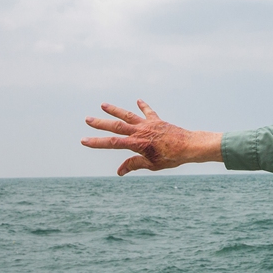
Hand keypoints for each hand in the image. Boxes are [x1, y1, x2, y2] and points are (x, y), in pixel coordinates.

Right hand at [81, 100, 222, 174]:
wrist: (189, 146)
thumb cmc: (171, 158)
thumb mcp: (151, 165)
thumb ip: (134, 165)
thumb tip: (119, 172)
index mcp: (137, 143)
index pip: (112, 143)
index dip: (97, 142)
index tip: (84, 140)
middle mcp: (140, 131)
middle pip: (116, 127)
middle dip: (100, 124)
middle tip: (87, 119)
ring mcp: (148, 124)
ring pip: (128, 115)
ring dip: (115, 110)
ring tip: (103, 105)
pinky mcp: (157, 121)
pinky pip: (148, 112)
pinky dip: (143, 106)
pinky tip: (138, 100)